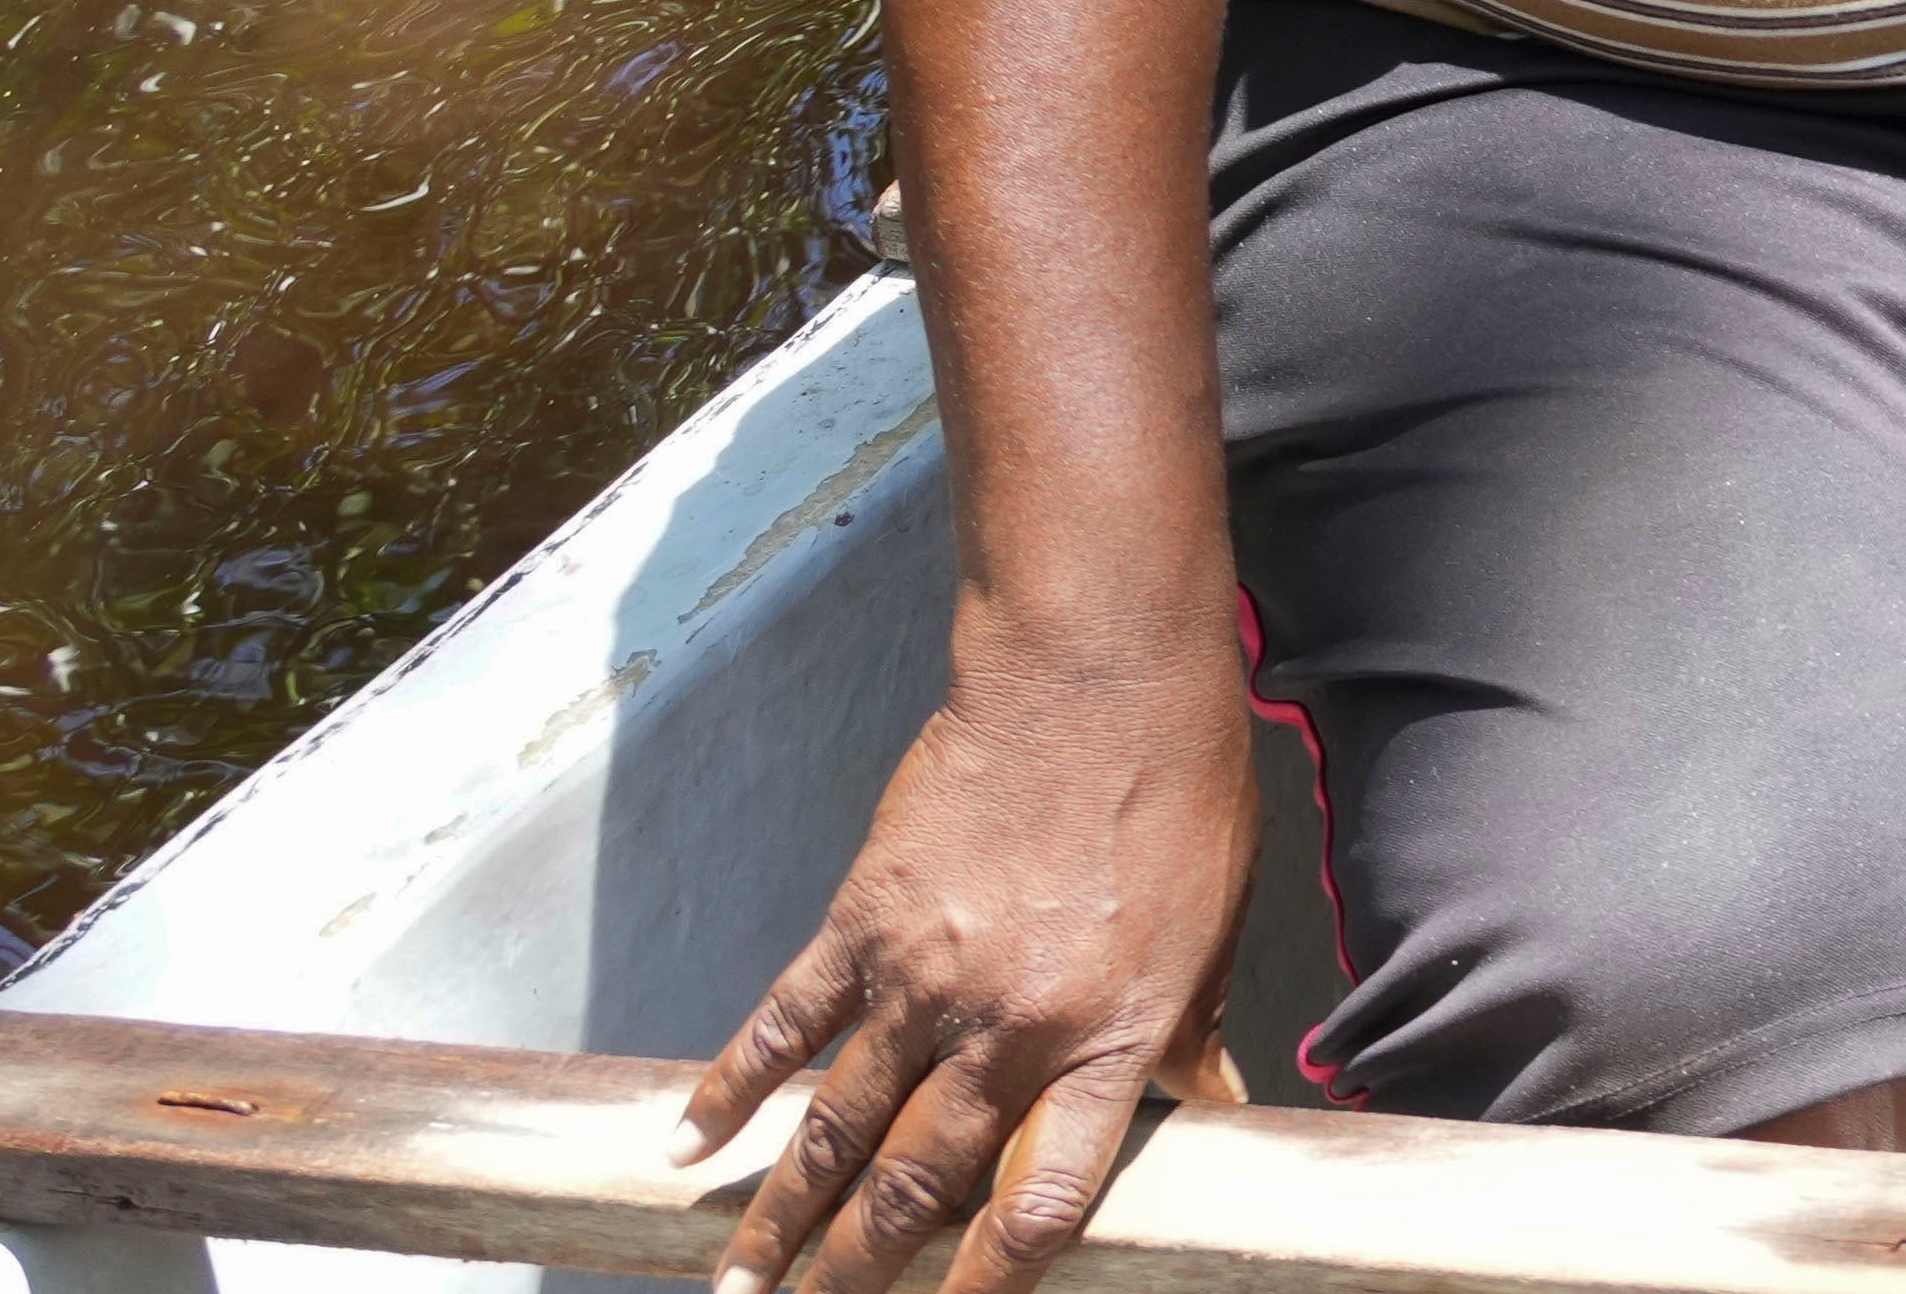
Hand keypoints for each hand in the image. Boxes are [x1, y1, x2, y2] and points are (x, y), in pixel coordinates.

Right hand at [686, 643, 1258, 1293]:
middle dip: (856, 1274)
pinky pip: (787, 1022)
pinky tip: (687, 1146)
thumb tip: (1218, 1113)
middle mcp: (1008, 1027)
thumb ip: (1193, 1034)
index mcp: (1106, 1039)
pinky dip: (733, 1087)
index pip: (1041, 1201)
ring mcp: (925, 977)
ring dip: (780, 1216)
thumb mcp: (1216, 925)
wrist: (1097, 673)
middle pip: (915, 1186)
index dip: (992, 1283)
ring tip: (735, 1289)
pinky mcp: (865, 919)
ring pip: (837, 1128)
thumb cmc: (1178, 792)